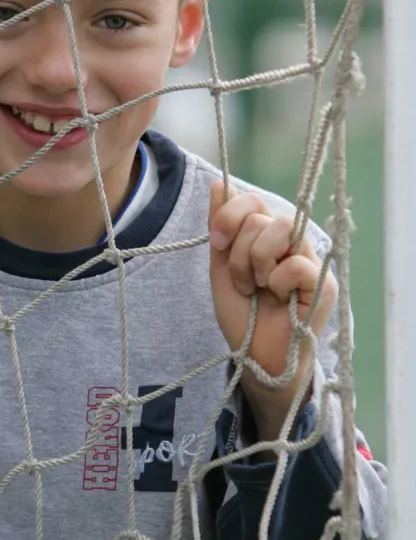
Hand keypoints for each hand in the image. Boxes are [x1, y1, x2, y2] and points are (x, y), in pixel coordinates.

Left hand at [208, 181, 336, 439]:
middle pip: (262, 216)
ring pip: (279, 229)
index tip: (216, 243)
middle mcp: (293, 243)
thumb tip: (218, 183)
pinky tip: (279, 298)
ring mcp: (311, 261)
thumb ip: (221, 228)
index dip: (229, 215)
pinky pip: (296, 263)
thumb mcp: (221, 267)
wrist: (254, 357)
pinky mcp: (324, 283)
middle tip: (243, 282)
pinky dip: (277, 281)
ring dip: (255, 263)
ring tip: (257, 288)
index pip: (252, 200)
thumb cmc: (242, 314)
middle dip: (238, 252)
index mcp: (268, 236)